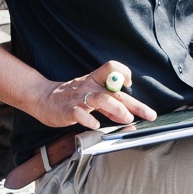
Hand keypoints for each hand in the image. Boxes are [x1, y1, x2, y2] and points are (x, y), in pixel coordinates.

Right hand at [32, 60, 157, 129]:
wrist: (42, 99)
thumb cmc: (71, 98)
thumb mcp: (91, 97)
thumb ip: (110, 105)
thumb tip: (128, 114)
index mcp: (94, 80)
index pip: (111, 68)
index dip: (123, 73)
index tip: (130, 85)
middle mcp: (88, 87)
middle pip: (114, 91)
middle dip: (134, 103)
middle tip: (149, 114)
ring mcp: (78, 98)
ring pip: (100, 99)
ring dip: (116, 108)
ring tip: (127, 118)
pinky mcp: (68, 110)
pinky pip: (79, 113)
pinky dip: (88, 119)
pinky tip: (95, 125)